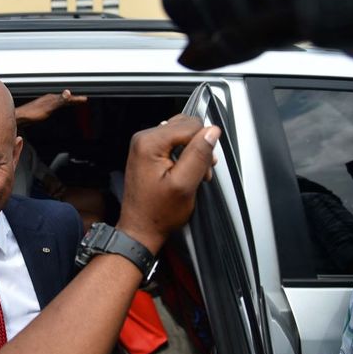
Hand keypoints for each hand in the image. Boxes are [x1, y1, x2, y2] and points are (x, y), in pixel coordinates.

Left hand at [15, 90, 86, 125]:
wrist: (19, 118)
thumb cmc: (32, 114)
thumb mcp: (49, 107)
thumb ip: (59, 100)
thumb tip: (68, 92)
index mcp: (51, 98)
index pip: (67, 97)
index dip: (76, 99)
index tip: (84, 99)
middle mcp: (48, 99)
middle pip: (64, 98)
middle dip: (73, 99)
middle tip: (81, 100)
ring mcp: (44, 104)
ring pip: (59, 101)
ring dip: (66, 101)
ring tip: (72, 102)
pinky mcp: (40, 109)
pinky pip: (53, 106)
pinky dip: (59, 105)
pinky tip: (56, 109)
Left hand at [116, 115, 219, 252]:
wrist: (140, 228)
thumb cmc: (157, 212)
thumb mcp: (184, 184)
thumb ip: (199, 155)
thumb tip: (212, 131)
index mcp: (149, 143)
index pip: (190, 125)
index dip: (204, 144)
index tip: (205, 166)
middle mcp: (143, 139)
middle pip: (185, 126)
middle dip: (198, 147)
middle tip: (200, 171)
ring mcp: (144, 145)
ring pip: (181, 134)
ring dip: (192, 151)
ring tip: (192, 174)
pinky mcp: (147, 153)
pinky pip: (173, 143)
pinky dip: (183, 155)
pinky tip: (184, 172)